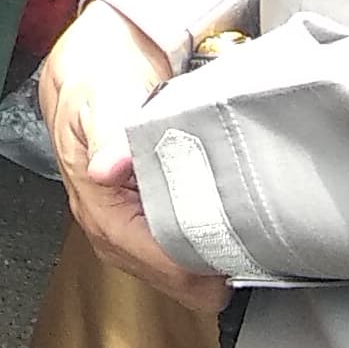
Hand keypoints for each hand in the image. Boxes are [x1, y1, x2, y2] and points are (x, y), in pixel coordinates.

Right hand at [37, 2, 227, 309]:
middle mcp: (108, 229)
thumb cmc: (97, 81)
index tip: (244, 246)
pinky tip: (225, 226)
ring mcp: (124, 232)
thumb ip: (109, 133)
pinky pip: (180, 257)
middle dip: (215, 267)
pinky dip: (206, 246)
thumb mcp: (101, 96)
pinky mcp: (140, 226)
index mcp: (98, 208)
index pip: (162, 264)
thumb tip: (107, 169)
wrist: (92, 65)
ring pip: (180, 277)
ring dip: (213, 260)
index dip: (206, 262)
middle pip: (175, 282)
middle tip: (256, 239)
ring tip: (245, 233)